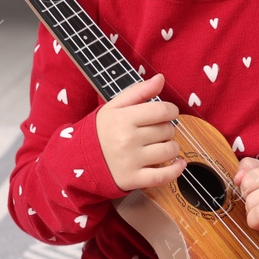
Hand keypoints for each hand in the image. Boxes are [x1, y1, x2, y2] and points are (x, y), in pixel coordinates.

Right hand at [95, 72, 186, 190]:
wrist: (80, 159)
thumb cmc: (101, 130)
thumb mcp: (114, 106)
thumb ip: (139, 91)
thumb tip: (160, 79)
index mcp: (124, 118)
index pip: (162, 111)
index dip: (171, 111)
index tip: (167, 113)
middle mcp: (127, 139)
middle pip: (167, 130)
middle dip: (166, 129)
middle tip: (155, 132)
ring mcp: (131, 161)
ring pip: (169, 151)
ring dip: (171, 148)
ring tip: (161, 145)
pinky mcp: (133, 179)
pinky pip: (164, 176)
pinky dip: (176, 170)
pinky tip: (178, 163)